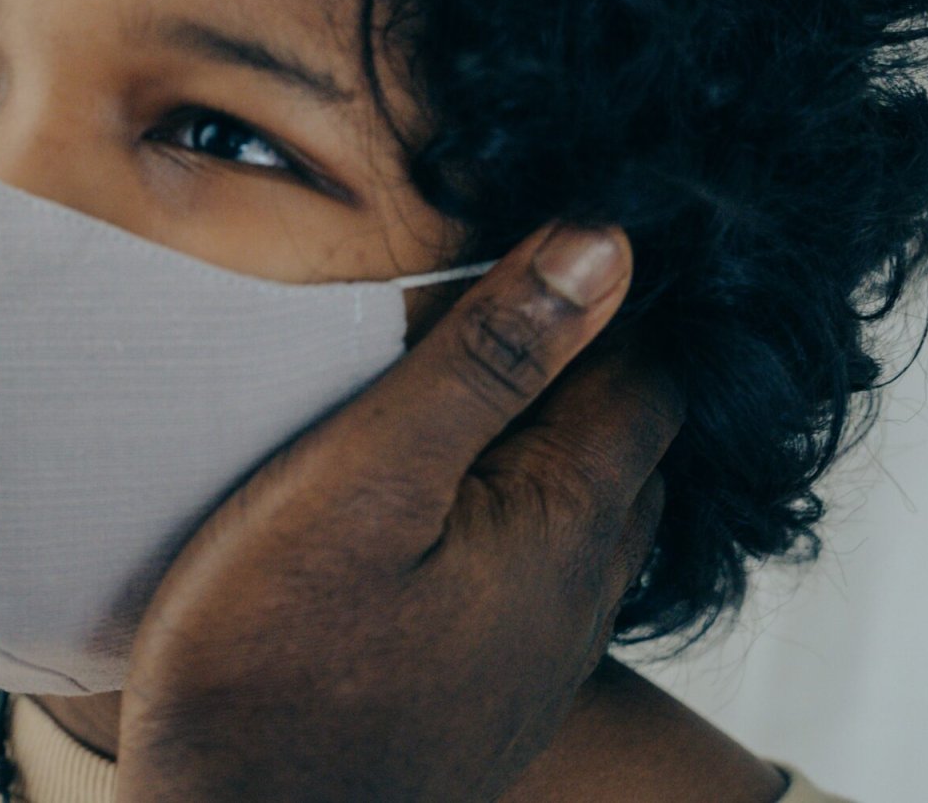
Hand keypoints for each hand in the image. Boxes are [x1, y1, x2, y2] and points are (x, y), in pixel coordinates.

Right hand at [116, 223, 681, 802]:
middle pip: (625, 437)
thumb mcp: (368, 475)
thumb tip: (607, 244)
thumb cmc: (277, 654)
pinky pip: (536, 570)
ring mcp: (543, 651)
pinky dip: (509, 511)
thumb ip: (489, 360)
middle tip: (487, 297)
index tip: (538, 237)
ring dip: (543, 439)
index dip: (609, 295)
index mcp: (571, 518)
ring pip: (584, 508)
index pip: (650, 370)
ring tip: (456, 388)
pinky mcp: (494, 690)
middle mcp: (584, 589)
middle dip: (581, 362)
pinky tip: (434, 505)